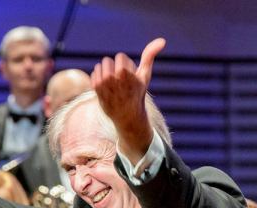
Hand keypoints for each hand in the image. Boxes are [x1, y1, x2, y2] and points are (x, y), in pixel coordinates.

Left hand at [91, 38, 165, 161]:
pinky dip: (99, 77)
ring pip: (100, 66)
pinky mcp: (97, 92)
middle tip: (119, 79)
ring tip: (112, 81)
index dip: (124, 64)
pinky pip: (94, 74)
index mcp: (128, 77)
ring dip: (105, 71)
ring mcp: (105, 87)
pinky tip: (106, 86)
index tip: (128, 74)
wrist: (128, 117)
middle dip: (113, 67)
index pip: (119, 57)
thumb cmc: (137, 93)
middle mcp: (116, 82)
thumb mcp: (145, 75)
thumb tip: (162, 40)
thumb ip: (150, 56)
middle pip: (108, 60)